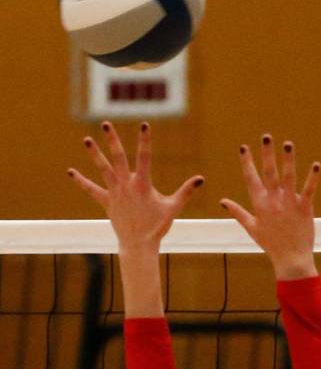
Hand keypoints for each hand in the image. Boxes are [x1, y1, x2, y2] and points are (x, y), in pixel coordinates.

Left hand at [68, 122, 203, 253]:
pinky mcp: (107, 202)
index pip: (145, 157)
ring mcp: (115, 193)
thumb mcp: (173, 207)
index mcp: (142, 184)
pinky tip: (70, 172)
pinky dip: (81, 181)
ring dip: (94, 154)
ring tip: (86, 139)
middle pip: (117, 157)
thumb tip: (201, 179)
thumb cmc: (157, 226)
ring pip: (103, 169)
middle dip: (112, 140)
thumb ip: (186, 191)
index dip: (145, 140)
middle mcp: (126, 185)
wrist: (139, 245)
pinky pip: (91, 190)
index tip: (144, 125)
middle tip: (106, 123)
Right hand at [221, 135, 318, 280]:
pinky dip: (313, 177)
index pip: (251, 178)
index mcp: (260, 204)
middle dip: (267, 153)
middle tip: (266, 136)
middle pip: (269, 172)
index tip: (243, 147)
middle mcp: (274, 200)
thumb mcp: (251, 228)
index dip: (247, 162)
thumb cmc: (270, 244)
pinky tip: (316, 164)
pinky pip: (310, 189)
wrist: (291, 259)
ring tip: (288, 143)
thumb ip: (237, 212)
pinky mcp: (305, 208)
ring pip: (289, 177)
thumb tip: (222, 201)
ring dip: (288, 159)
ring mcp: (290, 203)